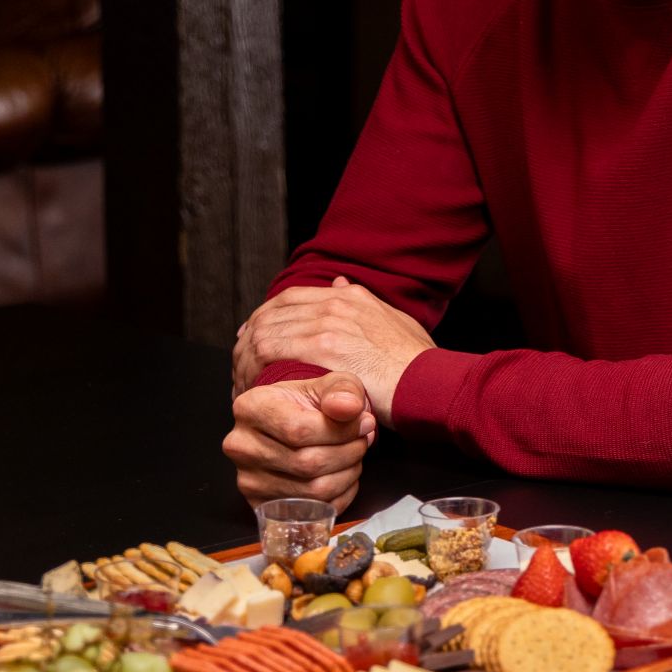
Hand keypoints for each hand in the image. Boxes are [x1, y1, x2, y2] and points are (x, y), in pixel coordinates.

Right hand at [224, 372, 377, 510]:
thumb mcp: (330, 384)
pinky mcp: (261, 506)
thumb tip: (350, 408)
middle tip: (362, 441)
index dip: (341, 431)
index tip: (364, 423)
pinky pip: (312, 512)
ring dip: (347, 475)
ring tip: (354, 457)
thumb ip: (343, 390)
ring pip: (313, 491)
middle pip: (307, 464)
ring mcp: (248, 480)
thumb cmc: (310, 403)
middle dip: (348, 453)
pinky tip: (343, 476)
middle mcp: (241, 446)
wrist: (293, 424)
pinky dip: (339, 497)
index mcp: (251, 408)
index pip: (299, 430)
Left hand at [233, 277, 435, 424]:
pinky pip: (269, 352)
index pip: (289, 298)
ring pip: (264, 332)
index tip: (250, 338)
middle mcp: (335, 302)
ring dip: (246, 359)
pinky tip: (252, 388)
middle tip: (240, 366)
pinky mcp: (323, 348)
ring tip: (243, 384)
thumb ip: (363, 304)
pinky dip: (253, 369)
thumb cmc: (417, 365)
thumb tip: (340, 283)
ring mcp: (328, 323)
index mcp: (350, 297)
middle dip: (247, 341)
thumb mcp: (394, 322)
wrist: (431, 381)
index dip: (264, 317)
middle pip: (271, 313)